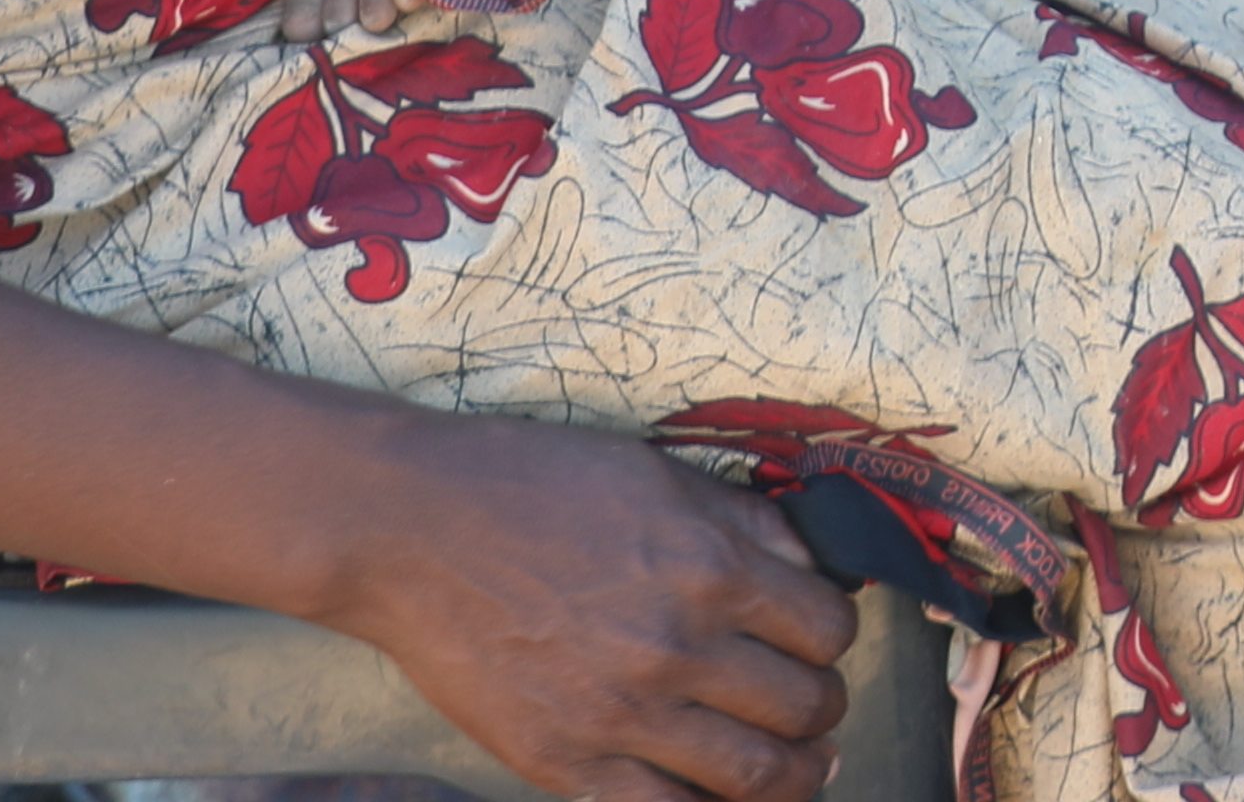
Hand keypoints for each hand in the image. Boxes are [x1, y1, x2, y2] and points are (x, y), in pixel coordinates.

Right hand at [317, 415, 850, 801]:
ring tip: (797, 768)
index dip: (833, 636)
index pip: (828, 629)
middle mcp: (678, 647)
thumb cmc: (531, 485)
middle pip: (804, 707)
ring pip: (755, 777)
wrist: (410, 530)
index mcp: (710, 567)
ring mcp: (621, 715)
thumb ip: (744, 522)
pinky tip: (715, 797)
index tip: (817, 640)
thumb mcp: (656, 474)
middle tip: (812, 706)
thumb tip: (813, 563)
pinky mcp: (564, 763)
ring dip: (794, 776)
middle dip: (823, 708)